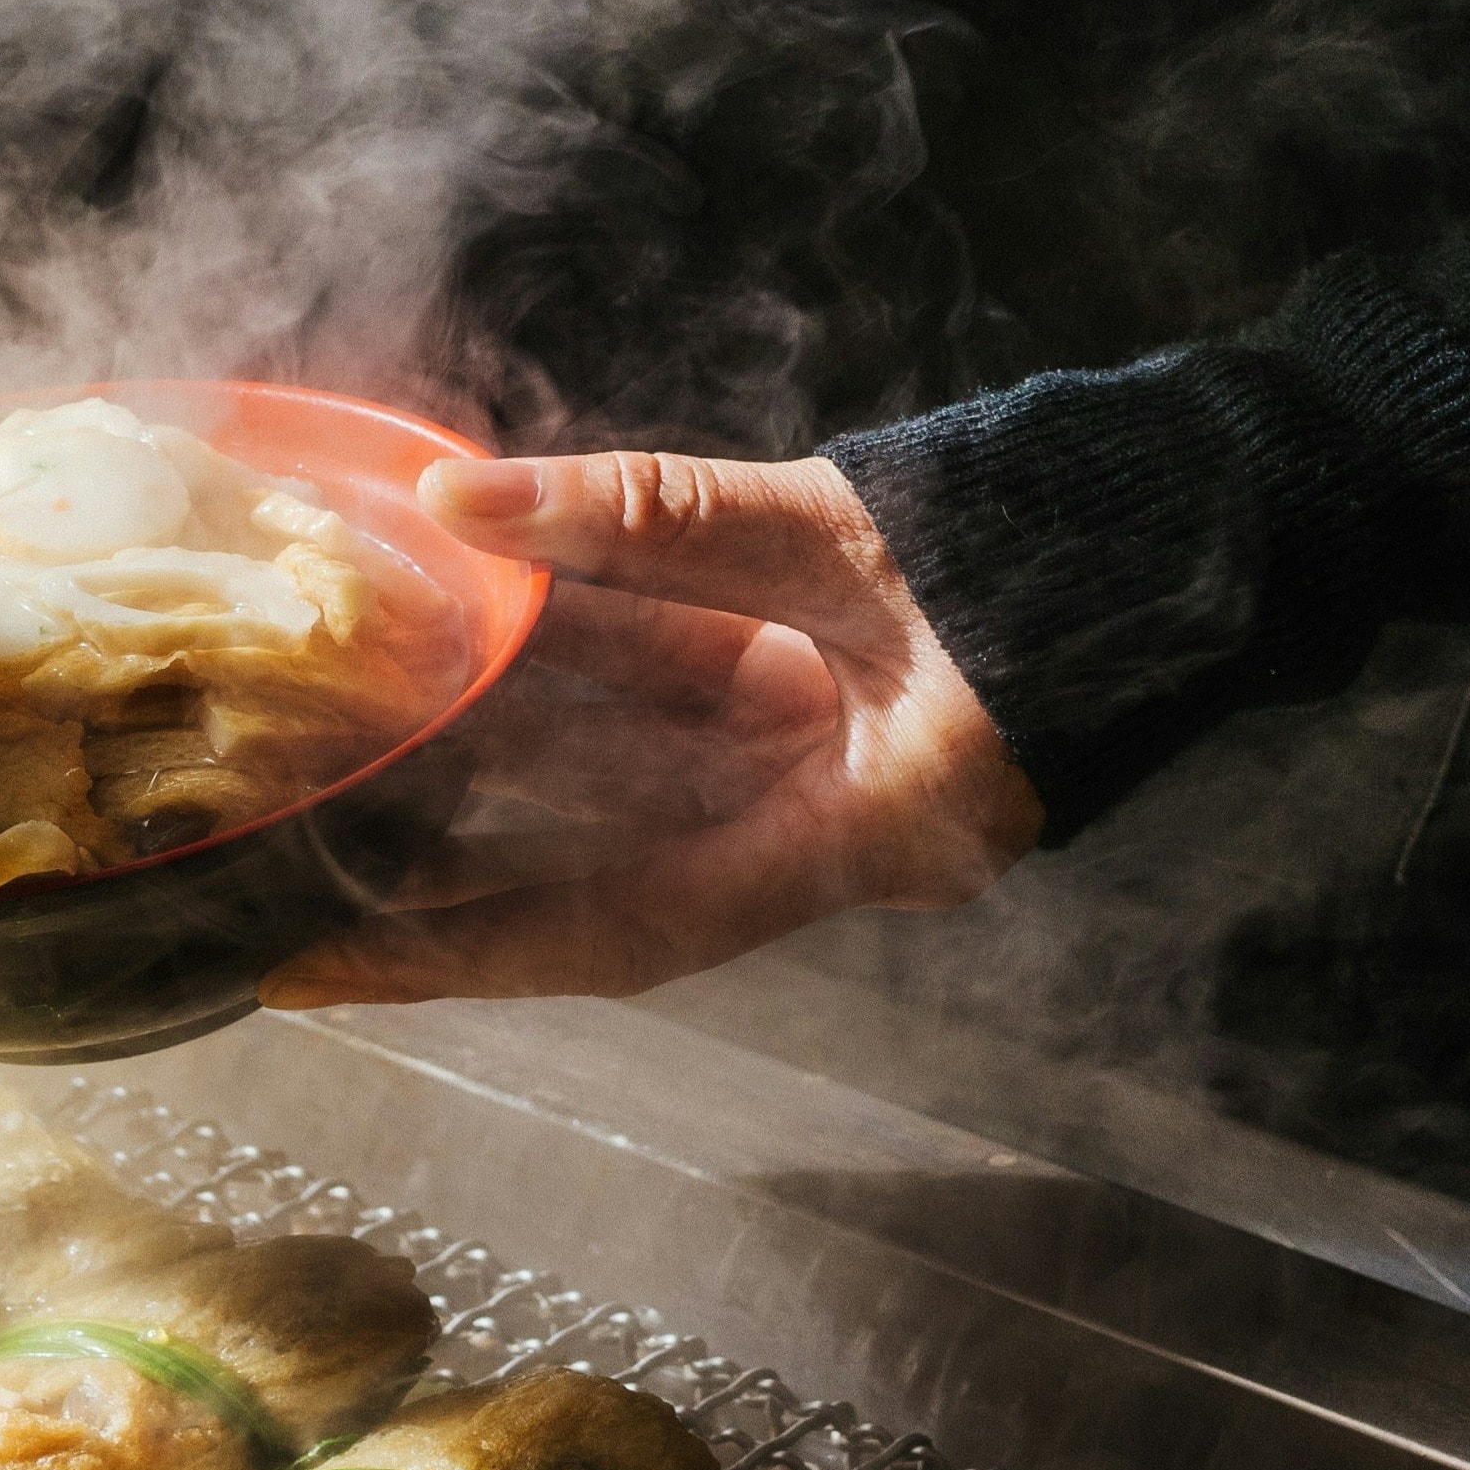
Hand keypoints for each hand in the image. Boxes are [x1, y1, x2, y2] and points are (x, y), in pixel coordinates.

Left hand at [259, 452, 1043, 1006]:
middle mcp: (815, 842)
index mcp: (848, 837)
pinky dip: (561, 713)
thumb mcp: (843, 527)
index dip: (454, 957)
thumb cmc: (1052, 539)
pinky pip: (662, 736)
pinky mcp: (810, 725)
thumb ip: (654, 515)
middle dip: (432, 899)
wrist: (1197, 527)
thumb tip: (462, 500)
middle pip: (585, 896)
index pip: (611, 929)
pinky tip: (455, 673)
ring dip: (478, 800)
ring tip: (320, 792)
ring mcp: (812, 788)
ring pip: (611, 811)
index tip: (319, 970)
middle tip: (272, 891)